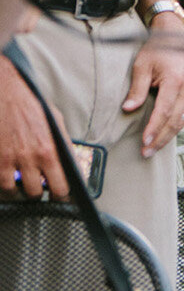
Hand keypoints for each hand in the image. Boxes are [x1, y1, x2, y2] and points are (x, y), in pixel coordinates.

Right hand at [0, 55, 66, 198]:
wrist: (6, 92)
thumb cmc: (32, 105)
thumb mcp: (55, 122)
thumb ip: (62, 145)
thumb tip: (69, 165)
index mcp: (50, 151)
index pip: (61, 187)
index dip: (61, 196)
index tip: (60, 198)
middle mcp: (30, 158)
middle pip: (35, 193)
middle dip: (37, 194)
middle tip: (37, 190)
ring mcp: (8, 159)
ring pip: (13, 192)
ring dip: (16, 191)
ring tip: (19, 186)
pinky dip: (1, 183)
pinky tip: (5, 177)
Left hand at [124, 17, 183, 156]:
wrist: (175, 38)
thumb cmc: (157, 50)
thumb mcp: (142, 66)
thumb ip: (136, 88)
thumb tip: (128, 109)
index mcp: (175, 81)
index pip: (164, 110)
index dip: (154, 127)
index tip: (144, 141)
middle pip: (175, 121)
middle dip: (160, 138)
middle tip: (146, 152)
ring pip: (181, 121)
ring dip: (167, 136)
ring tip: (152, 148)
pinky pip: (183, 115)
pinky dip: (173, 128)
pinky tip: (162, 136)